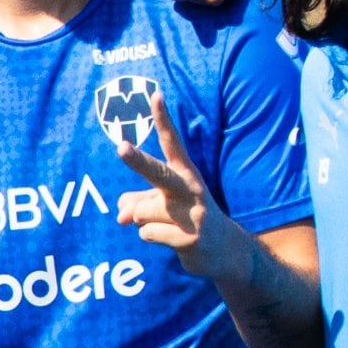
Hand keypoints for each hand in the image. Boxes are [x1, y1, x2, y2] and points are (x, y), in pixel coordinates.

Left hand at [111, 87, 246, 285]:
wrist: (227, 252)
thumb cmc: (188, 219)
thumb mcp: (164, 205)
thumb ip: (137, 203)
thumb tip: (121, 215)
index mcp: (185, 174)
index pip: (172, 143)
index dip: (164, 120)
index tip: (156, 95)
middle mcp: (190, 189)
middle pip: (157, 173)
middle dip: (137, 161)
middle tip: (120, 147)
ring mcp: (192, 214)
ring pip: (141, 212)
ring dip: (145, 222)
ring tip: (170, 227)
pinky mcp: (190, 238)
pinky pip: (147, 234)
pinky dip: (152, 238)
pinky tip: (174, 240)